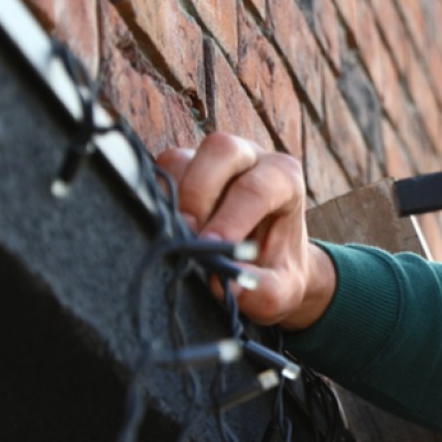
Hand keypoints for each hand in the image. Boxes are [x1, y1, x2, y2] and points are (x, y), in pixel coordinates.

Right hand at [157, 134, 335, 329]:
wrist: (269, 262)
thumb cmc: (278, 269)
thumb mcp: (282, 289)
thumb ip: (263, 290)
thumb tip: (224, 284)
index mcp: (284, 179)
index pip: (256, 188)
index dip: (230, 219)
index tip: (211, 248)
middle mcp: (250, 158)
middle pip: (221, 151)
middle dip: (199, 193)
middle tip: (189, 236)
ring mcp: (214, 160)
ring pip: (182, 159)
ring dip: (173, 198)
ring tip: (178, 237)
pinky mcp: (184, 167)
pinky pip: (160, 173)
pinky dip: (157, 199)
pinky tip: (166, 229)